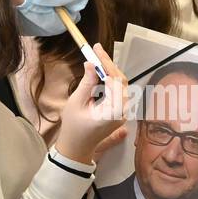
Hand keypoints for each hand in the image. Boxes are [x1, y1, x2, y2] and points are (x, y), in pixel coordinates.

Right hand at [54, 43, 127, 165]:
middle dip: (109, 65)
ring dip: (110, 72)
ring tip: (98, 59)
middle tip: (96, 52)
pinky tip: (102, 72)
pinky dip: (111, 81)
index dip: (106, 64)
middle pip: (121, 81)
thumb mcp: (77, 103)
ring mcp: (123, 113)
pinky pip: (118, 92)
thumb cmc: (74, 128)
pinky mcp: (120, 112)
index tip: (96, 50)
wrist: (77, 148)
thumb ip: (87, 82)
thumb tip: (91, 64)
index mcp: (113, 111)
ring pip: (121, 85)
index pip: (115, 81)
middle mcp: (123, 112)